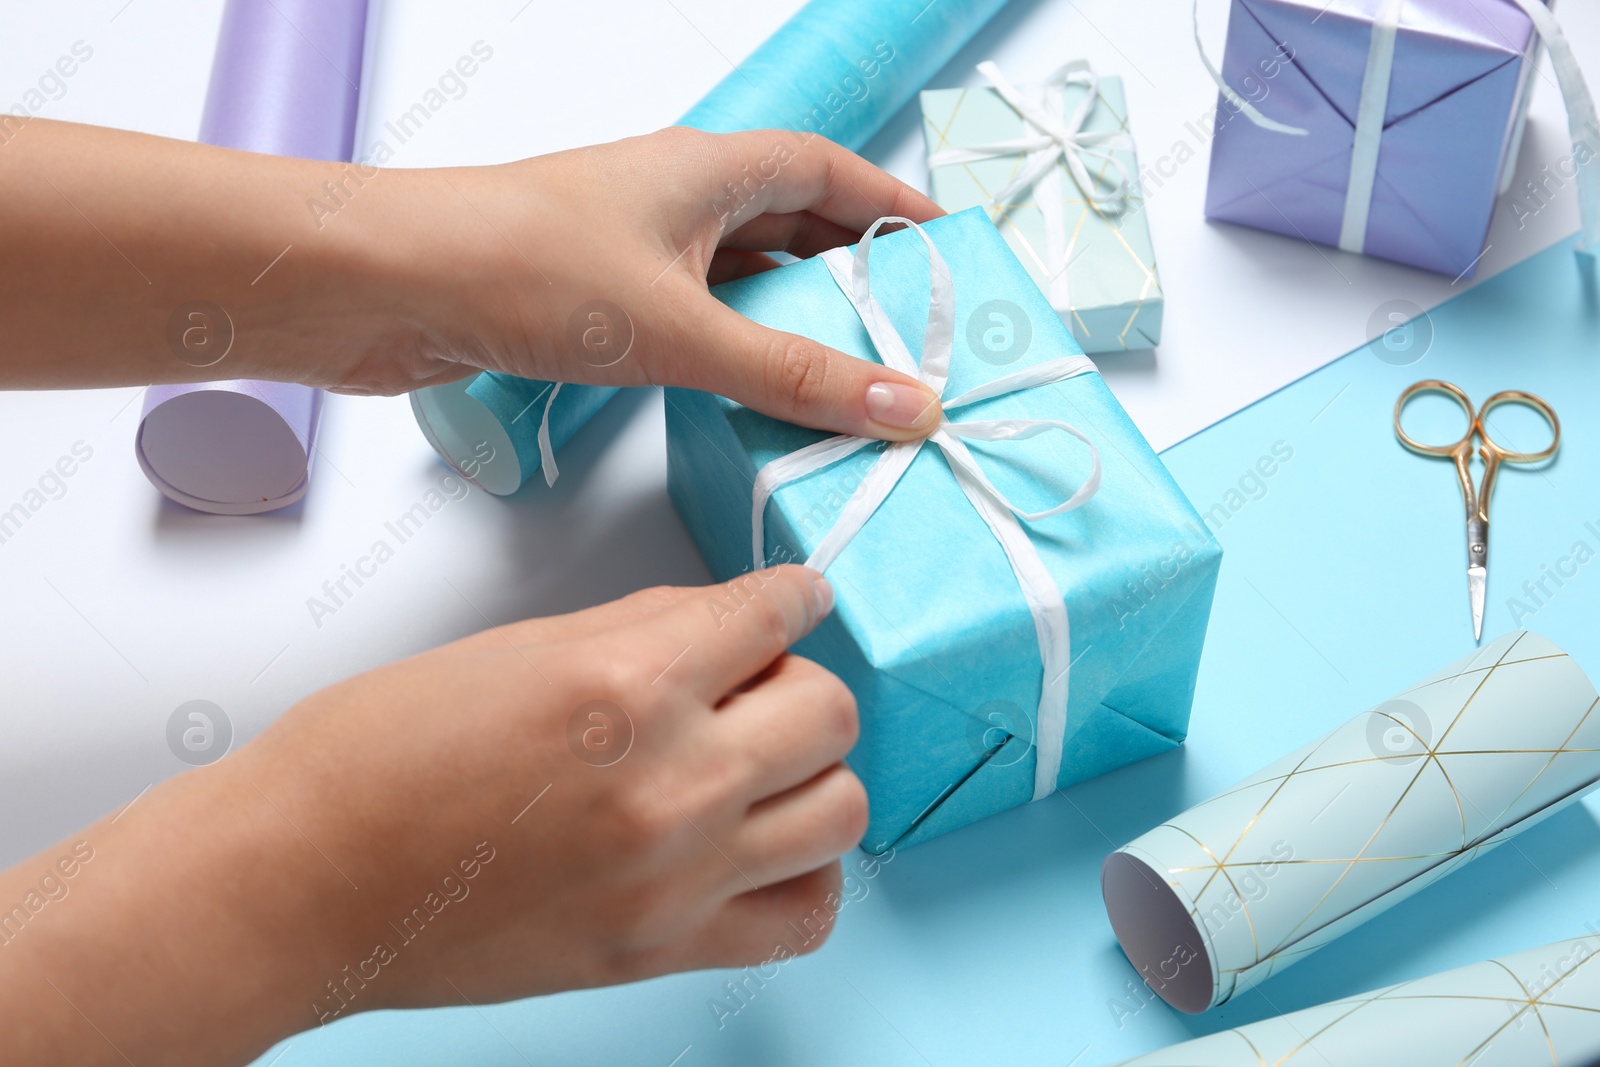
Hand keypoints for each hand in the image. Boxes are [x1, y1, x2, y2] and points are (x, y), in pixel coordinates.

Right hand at [0, 567, 863, 1065]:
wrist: (303, 883)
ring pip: (842, 810)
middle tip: (755, 685)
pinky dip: (804, 876)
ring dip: (813, 773)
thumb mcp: (515, 649)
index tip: (796, 600)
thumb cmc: (373, 761)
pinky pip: (804, 917)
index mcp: (627, 683)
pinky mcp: (662, 950)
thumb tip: (722, 622)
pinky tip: (758, 848)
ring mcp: (676, 876)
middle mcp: (671, 782)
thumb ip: (642, 629)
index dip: (792, 596)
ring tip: (758, 766)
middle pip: (830, 711)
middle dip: (800, 681)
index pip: (774, 615)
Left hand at [337, 127, 946, 438]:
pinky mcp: (590, 303)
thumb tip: (905, 404)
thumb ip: (793, 375)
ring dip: (789, 323)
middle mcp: (672, 201)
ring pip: (736, 279)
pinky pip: (689, 321)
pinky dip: (731, 353)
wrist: (382, 287)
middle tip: (908, 332)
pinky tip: (752, 394)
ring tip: (850, 377)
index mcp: (707, 170)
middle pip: (789, 225)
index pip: (828, 170)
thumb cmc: (519, 266)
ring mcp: (629, 251)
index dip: (890, 206)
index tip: (944, 248)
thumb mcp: (681, 328)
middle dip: (850, 274)